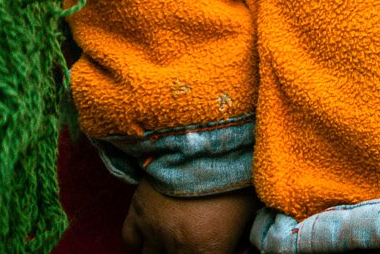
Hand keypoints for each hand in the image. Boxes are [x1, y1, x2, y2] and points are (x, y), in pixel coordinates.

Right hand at [122, 182, 258, 253]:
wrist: (206, 137)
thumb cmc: (236, 170)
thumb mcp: (250, 207)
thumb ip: (245, 232)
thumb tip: (249, 239)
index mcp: (208, 250)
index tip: (214, 248)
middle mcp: (177, 246)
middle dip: (183, 253)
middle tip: (192, 243)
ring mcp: (154, 228)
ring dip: (160, 251)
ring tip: (172, 242)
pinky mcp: (138, 210)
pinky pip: (129, 240)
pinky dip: (139, 240)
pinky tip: (152, 234)